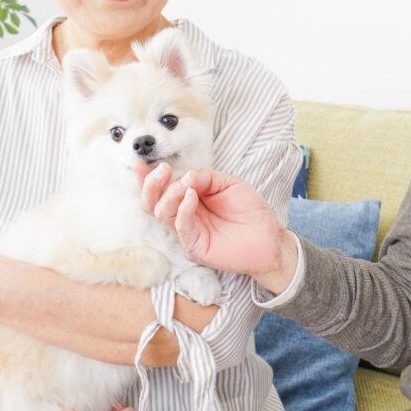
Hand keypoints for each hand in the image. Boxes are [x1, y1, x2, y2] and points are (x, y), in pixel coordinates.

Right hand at [148, 165, 298, 293]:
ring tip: (186, 185)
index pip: (162, 190)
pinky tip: (192, 196)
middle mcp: (184, 217)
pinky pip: (181, 227)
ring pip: (162, 213)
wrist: (269, 237)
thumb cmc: (250, 211)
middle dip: (152, 185)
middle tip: (161, 170)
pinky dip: (183, 209)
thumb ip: (205, 177)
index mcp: (189, 201)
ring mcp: (187, 233)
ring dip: (170, 195)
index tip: (141, 163)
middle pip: (153, 203)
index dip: (148, 178)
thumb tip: (184, 176)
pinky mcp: (194, 247)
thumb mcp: (227, 183)